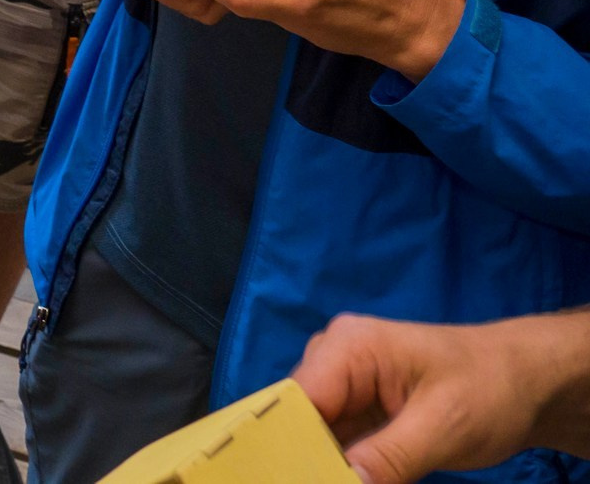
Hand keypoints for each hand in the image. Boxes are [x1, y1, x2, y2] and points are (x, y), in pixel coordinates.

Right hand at [295, 311, 589, 483]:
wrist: (531, 383)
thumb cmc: (492, 390)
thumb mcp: (443, 428)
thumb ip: (388, 458)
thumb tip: (343, 483)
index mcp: (348, 348)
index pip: (296, 401)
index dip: (287, 445)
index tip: (289, 477)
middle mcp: (334, 360)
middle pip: (297, 419)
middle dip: (303, 459)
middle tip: (306, 481)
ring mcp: (346, 384)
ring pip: (313, 435)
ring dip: (321, 465)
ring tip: (326, 478)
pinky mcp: (360, 408)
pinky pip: (336, 442)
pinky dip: (340, 466)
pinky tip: (344, 477)